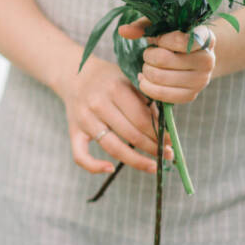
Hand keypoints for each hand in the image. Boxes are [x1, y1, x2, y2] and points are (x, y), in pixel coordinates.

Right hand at [54, 55, 173, 174]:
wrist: (74, 75)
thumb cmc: (107, 79)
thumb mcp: (128, 80)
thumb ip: (145, 100)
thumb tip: (164, 127)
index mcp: (115, 89)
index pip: (142, 118)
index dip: (159, 132)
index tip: (171, 141)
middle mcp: (98, 104)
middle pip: (131, 134)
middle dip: (153, 147)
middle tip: (167, 154)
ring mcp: (84, 120)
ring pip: (112, 147)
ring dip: (136, 160)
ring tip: (153, 166)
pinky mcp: (73, 131)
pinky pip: (80, 156)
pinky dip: (94, 166)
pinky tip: (110, 169)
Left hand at [118, 19, 216, 103]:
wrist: (192, 59)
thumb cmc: (174, 39)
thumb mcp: (163, 27)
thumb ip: (144, 26)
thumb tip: (123, 30)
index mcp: (205, 39)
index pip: (181, 40)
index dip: (162, 40)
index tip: (159, 39)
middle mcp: (208, 60)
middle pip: (163, 59)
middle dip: (149, 56)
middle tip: (149, 54)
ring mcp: (201, 80)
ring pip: (159, 77)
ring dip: (146, 70)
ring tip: (148, 65)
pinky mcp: (190, 96)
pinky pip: (160, 94)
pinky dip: (146, 86)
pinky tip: (145, 79)